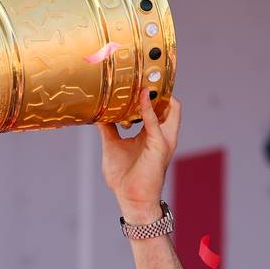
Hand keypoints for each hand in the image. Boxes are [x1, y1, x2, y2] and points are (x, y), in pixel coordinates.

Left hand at [96, 90, 180, 221]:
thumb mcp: (112, 146)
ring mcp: (163, 138)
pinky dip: (148, 108)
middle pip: (167, 103)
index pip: (154, 107)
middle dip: (160, 87)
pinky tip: (141, 97)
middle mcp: (160, 133)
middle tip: (145, 69)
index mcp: (149, 134)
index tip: (134, 78)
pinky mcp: (160, 145)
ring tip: (147, 77)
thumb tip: (98, 114)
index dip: (148, 92)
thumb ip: (108, 129)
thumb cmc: (124, 178)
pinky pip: (155, 121)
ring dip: (159, 93)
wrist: (131, 199)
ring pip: (171, 108)